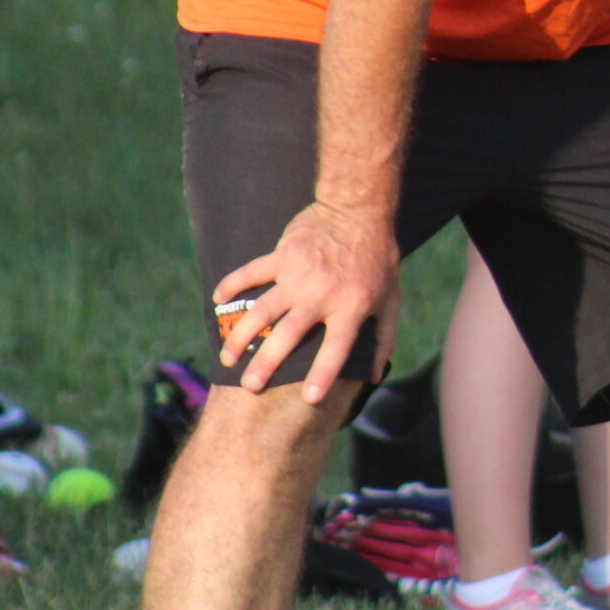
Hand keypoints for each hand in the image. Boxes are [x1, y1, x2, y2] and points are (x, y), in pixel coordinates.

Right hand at [213, 201, 399, 403]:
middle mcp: (322, 294)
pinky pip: (251, 272)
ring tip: (228, 358)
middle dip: (267, 364)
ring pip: (262, 311)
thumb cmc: (378, 259)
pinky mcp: (282, 255)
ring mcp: (298, 275)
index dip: (324, 374)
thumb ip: (383, 338)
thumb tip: (376, 375)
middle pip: (289, 335)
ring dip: (242, 336)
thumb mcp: (390, 299)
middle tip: (251, 386)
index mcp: (351, 307)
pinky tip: (219, 301)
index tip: (309, 398)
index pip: (337, 348)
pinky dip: (232, 285)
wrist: (359, 210)